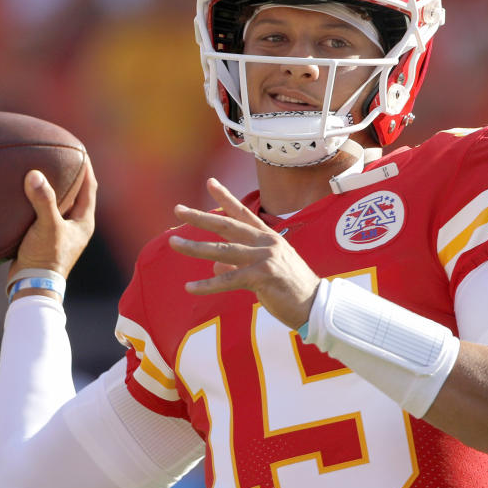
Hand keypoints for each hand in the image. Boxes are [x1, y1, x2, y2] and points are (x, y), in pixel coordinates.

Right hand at [9, 159, 97, 284]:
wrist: (31, 286)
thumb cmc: (45, 258)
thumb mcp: (46, 226)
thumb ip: (43, 200)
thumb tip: (35, 175)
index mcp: (83, 222)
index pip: (90, 188)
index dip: (86, 168)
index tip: (80, 150)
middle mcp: (75, 227)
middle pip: (76, 194)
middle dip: (70, 175)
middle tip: (60, 156)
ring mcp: (60, 234)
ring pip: (59, 204)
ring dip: (53, 189)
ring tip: (42, 170)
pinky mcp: (44, 239)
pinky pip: (43, 213)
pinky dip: (37, 202)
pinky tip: (23, 194)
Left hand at [169, 178, 320, 328]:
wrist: (315, 305)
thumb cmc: (290, 287)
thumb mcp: (265, 269)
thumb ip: (238, 264)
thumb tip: (214, 265)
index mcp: (268, 237)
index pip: (242, 212)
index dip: (225, 197)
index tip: (210, 182)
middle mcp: (266, 242)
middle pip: (227, 225)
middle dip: (200, 217)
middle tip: (178, 209)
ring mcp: (265, 258)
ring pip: (222, 250)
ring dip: (195, 247)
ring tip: (173, 243)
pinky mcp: (262, 277)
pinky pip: (228, 279)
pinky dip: (207, 284)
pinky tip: (190, 287)